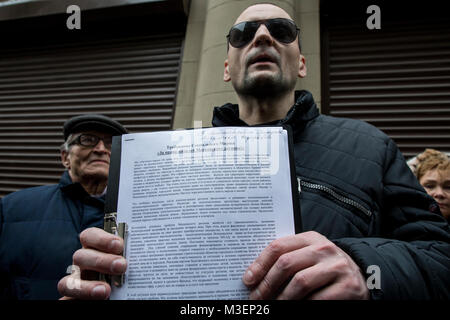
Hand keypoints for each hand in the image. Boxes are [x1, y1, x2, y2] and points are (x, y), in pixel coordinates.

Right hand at [58, 227, 126, 299]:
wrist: (120, 293)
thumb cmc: (127, 276)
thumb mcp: (130, 265)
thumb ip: (131, 258)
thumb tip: (148, 255)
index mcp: (95, 250)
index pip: (89, 236)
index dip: (101, 239)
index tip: (119, 245)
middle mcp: (83, 265)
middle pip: (81, 257)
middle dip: (101, 261)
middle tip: (122, 266)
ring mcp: (75, 283)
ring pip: (67, 282)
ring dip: (86, 286)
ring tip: (105, 290)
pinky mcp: (71, 299)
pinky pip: (65, 300)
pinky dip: (77, 299)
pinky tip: (97, 300)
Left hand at [242, 231, 368, 299]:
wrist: (361, 277)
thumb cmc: (325, 268)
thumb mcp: (308, 257)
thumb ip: (287, 259)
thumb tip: (254, 277)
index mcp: (310, 238)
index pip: (278, 247)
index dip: (259, 264)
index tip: (248, 280)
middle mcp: (324, 249)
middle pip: (286, 263)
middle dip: (267, 284)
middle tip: (257, 298)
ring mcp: (337, 267)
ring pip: (300, 282)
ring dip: (282, 299)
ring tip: (273, 306)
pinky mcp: (348, 287)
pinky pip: (317, 299)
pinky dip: (302, 306)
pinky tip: (295, 308)